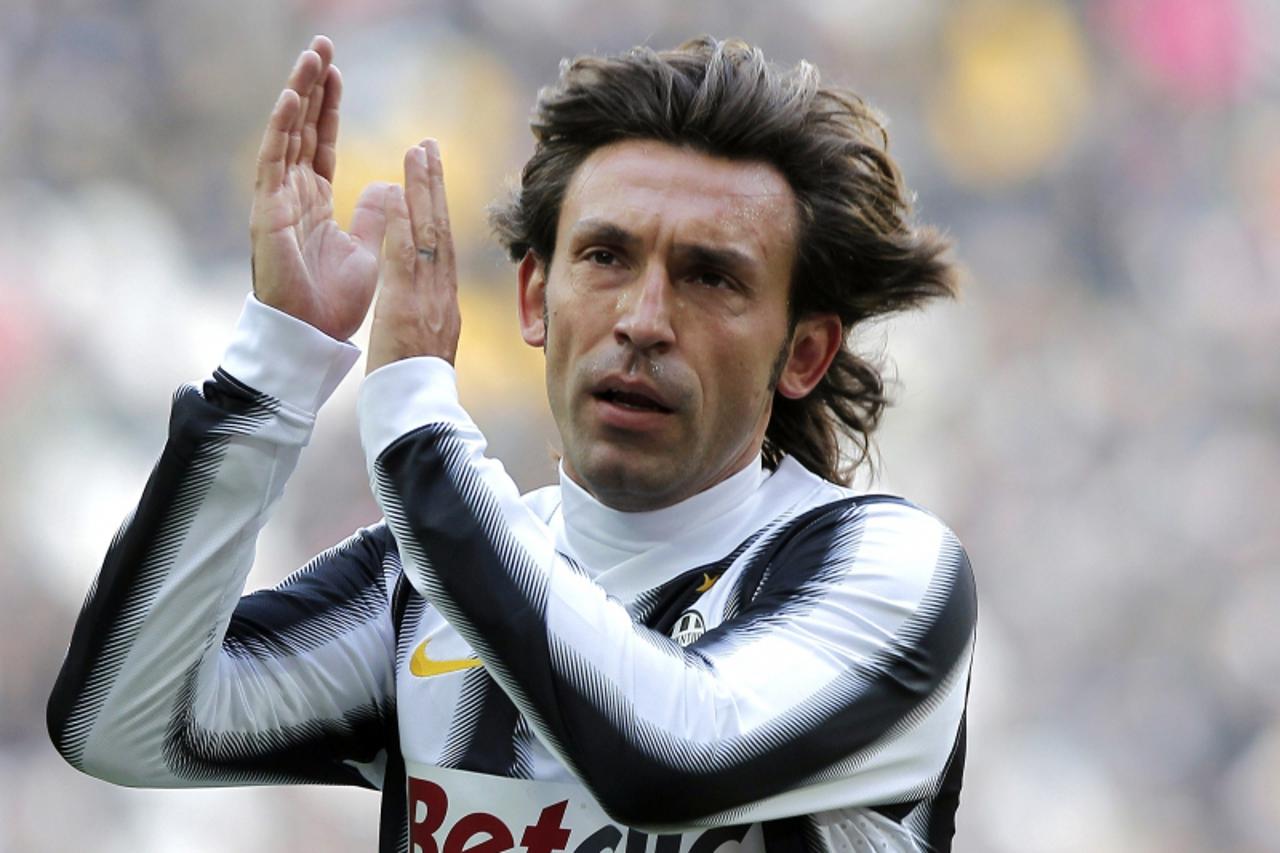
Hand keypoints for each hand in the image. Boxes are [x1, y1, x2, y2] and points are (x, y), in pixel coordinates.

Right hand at [250, 36, 390, 340]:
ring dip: (299, 95)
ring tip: (311, 56)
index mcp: (314, 202)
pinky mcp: (269, 214)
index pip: (321, 142)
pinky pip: (274, 163)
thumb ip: (371, 215)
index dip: (328, 107)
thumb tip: (385, 184)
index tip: (338, 70)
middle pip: (302, 129)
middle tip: (321, 45)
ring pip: (287, 135)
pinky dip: (283, 129)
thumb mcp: (366, 249)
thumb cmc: (334, 302)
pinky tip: (294, 98)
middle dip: (311, 86)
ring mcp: (277, 202)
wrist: (313, 336)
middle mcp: (292, 195)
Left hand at [366, 139, 460, 372]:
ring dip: (422, 191)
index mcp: (443, 305)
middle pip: (442, 231)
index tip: (431, 177)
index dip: (437, 209)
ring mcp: (430, 300)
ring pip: (429, 236)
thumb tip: (427, 304)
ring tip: (417, 153)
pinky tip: (400, 195)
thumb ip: (426, 318)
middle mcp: (443, 296)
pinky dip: (406, 226)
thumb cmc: (415, 391)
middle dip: (434, 187)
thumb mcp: (426, 347)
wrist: (418, 417)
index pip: (442, 248)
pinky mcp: (409, 308)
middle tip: (428, 146)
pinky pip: (408, 260)